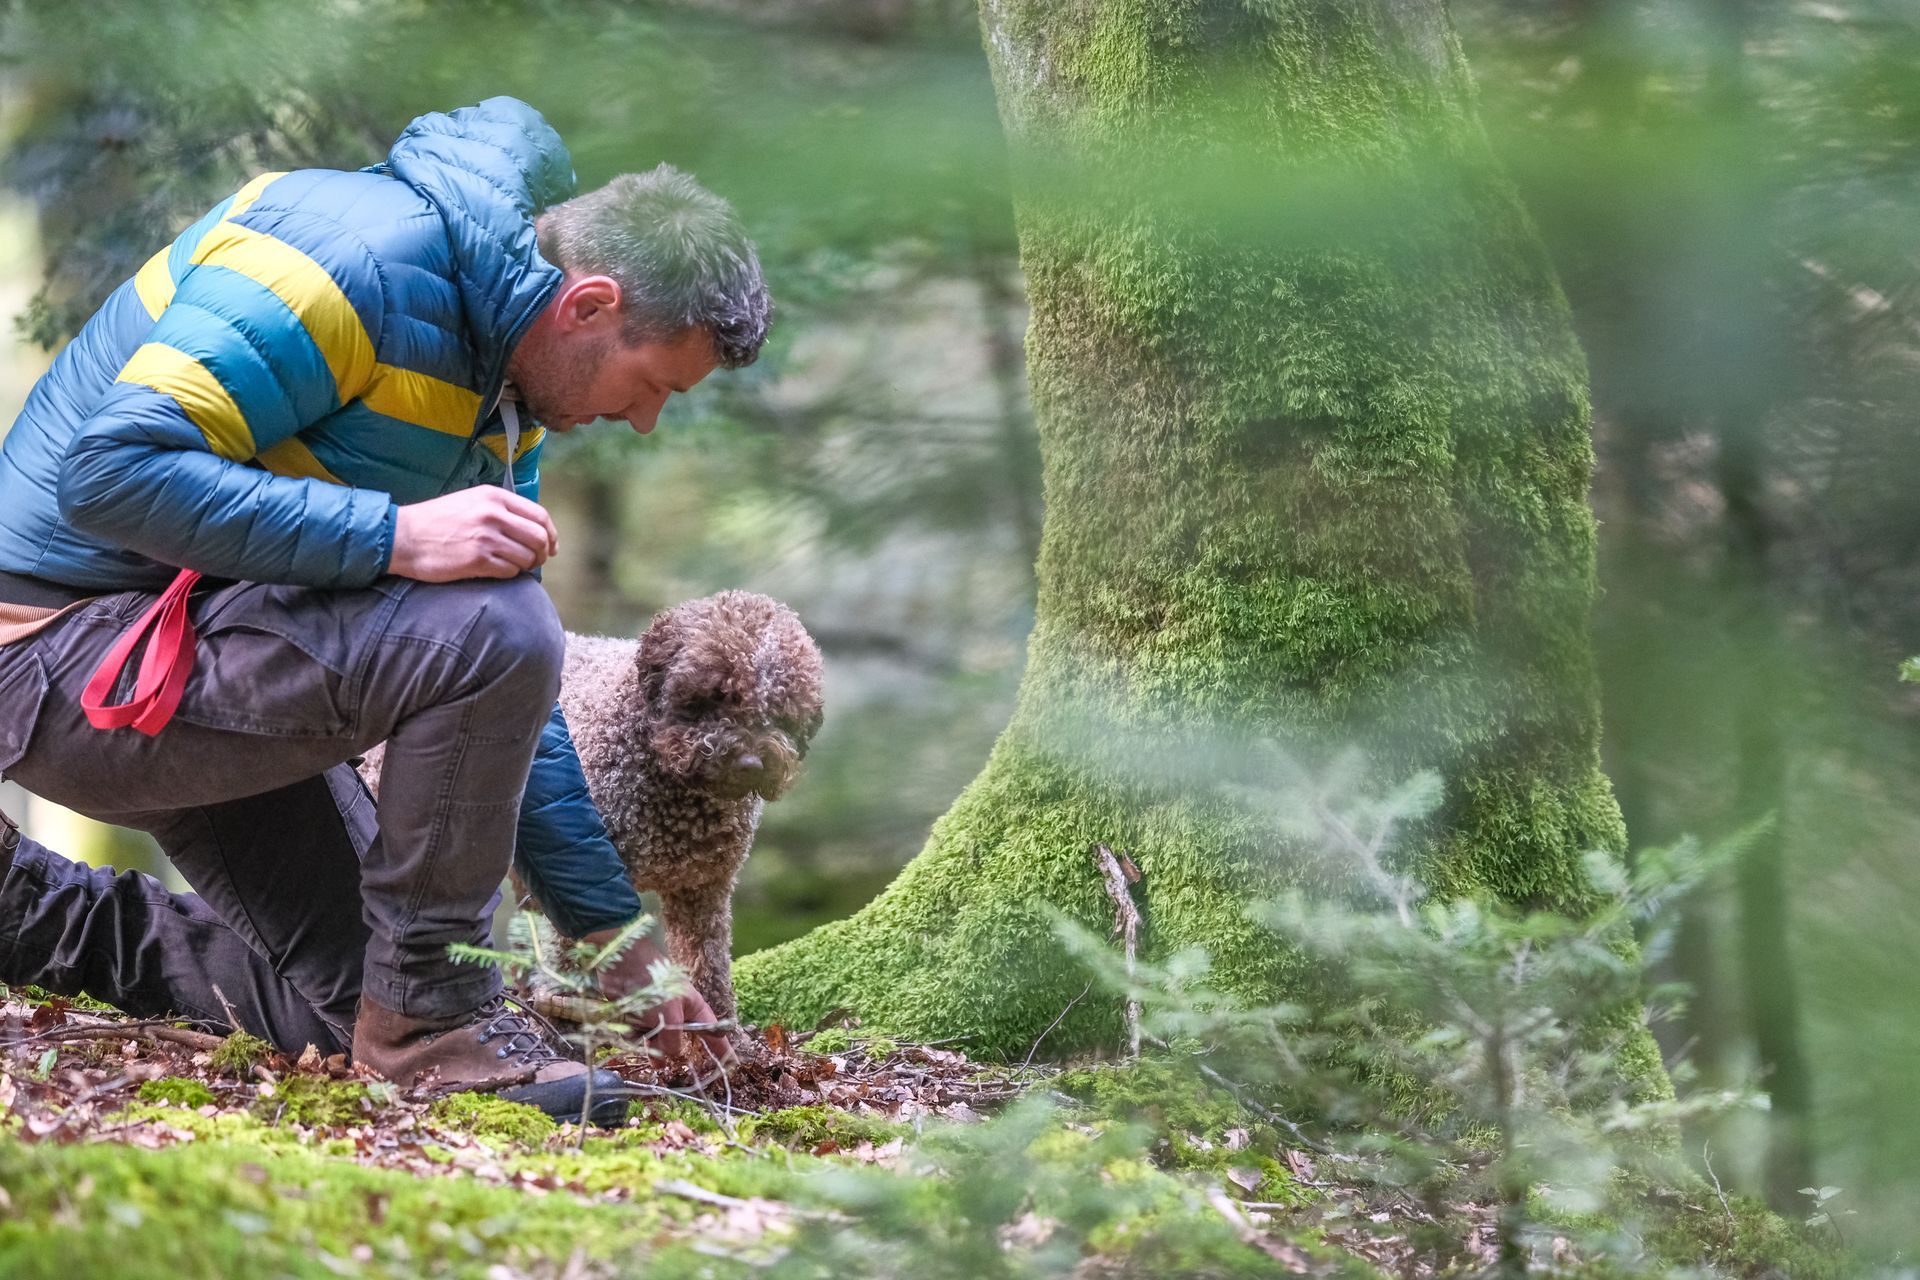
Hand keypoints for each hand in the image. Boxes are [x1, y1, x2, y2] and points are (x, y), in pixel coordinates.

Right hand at [388, 487, 558, 580]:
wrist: (403, 537)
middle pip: (539, 538)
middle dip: (543, 552)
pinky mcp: (477, 561)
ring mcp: (486, 538)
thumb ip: (501, 509)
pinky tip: (498, 570)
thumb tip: (534, 527)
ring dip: (525, 565)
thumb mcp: (471, 501)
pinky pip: (509, 571)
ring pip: (527, 557)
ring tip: (513, 565)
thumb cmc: (437, 520)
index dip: (551, 533)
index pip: (539, 515)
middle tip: (538, 560)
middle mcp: (493, 515)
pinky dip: (509, 573)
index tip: (552, 545)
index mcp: (494, 497)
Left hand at [581, 929, 734, 1072]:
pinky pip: (641, 1036)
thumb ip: (674, 1039)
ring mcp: (657, 1015)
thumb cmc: (654, 985)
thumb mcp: (671, 1015)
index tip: (731, 1064)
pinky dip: (636, 1036)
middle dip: (676, 1052)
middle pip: (683, 1040)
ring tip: (652, 1055)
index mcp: (693, 1007)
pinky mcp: (638, 1016)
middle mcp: (677, 1013)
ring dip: (654, 1047)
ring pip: (659, 1041)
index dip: (721, 1048)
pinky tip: (632, 1028)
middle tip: (673, 1067)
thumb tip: (672, 1055)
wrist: (622, 965)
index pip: (713, 1031)